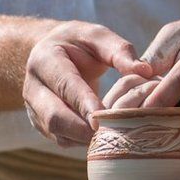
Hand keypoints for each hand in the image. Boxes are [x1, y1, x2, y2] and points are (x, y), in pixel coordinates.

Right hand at [23, 21, 152, 147]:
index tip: (104, 116)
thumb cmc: (79, 43)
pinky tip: (105, 138)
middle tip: (114, 134)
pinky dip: (83, 142)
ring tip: (115, 136)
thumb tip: (146, 71)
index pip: (65, 85)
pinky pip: (63, 140)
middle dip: (83, 129)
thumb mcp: (97, 36)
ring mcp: (35, 110)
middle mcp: (33, 88)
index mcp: (44, 60)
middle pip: (54, 117)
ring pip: (58, 133)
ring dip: (85, 139)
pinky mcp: (43, 125)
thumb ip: (120, 50)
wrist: (52, 52)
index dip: (84, 102)